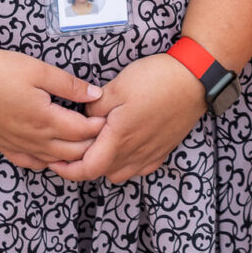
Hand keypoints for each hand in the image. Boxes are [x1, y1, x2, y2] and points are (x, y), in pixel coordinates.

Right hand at [0, 48, 106, 172]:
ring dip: (71, 156)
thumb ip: (69, 85)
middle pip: (72, 152)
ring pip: (52, 160)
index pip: (83, 132)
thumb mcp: (39, 70)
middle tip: (104, 135)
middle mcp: (33, 138)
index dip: (100, 127)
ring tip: (85, 146)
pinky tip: (51, 155)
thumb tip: (95, 95)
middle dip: (92, 145)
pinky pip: (29, 162)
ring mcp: (17, 144)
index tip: (111, 119)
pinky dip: (45, 161)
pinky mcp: (2, 145)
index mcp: (45, 119)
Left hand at [50, 53, 207, 184]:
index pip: (86, 170)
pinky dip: (127, 164)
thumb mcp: (116, 87)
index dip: (67, 170)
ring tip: (100, 146)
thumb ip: (94, 107)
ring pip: (120, 173)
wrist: (195, 78)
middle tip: (74, 147)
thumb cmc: (156, 80)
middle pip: (101, 173)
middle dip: (83, 164)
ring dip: (105, 165)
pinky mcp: (164, 149)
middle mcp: (134, 152)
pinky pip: (140, 168)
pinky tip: (125, 148)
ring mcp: (151, 153)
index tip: (56, 159)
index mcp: (119, 138)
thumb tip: (85, 119)